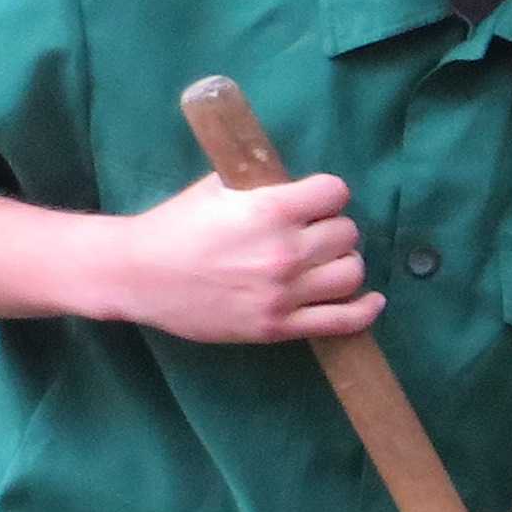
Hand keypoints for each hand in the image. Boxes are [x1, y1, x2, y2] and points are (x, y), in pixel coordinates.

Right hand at [111, 167, 382, 346]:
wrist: (140, 275)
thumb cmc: (176, 225)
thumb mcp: (218, 188)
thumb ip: (262, 184)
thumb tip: (298, 184)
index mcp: (270, 210)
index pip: (335, 193)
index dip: (327, 194)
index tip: (315, 200)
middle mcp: (285, 252)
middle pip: (346, 233)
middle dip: (332, 228)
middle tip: (312, 232)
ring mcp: (284, 293)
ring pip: (351, 273)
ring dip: (343, 263)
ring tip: (325, 261)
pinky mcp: (279, 327)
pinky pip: (342, 320)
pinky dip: (364, 310)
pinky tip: (371, 300)